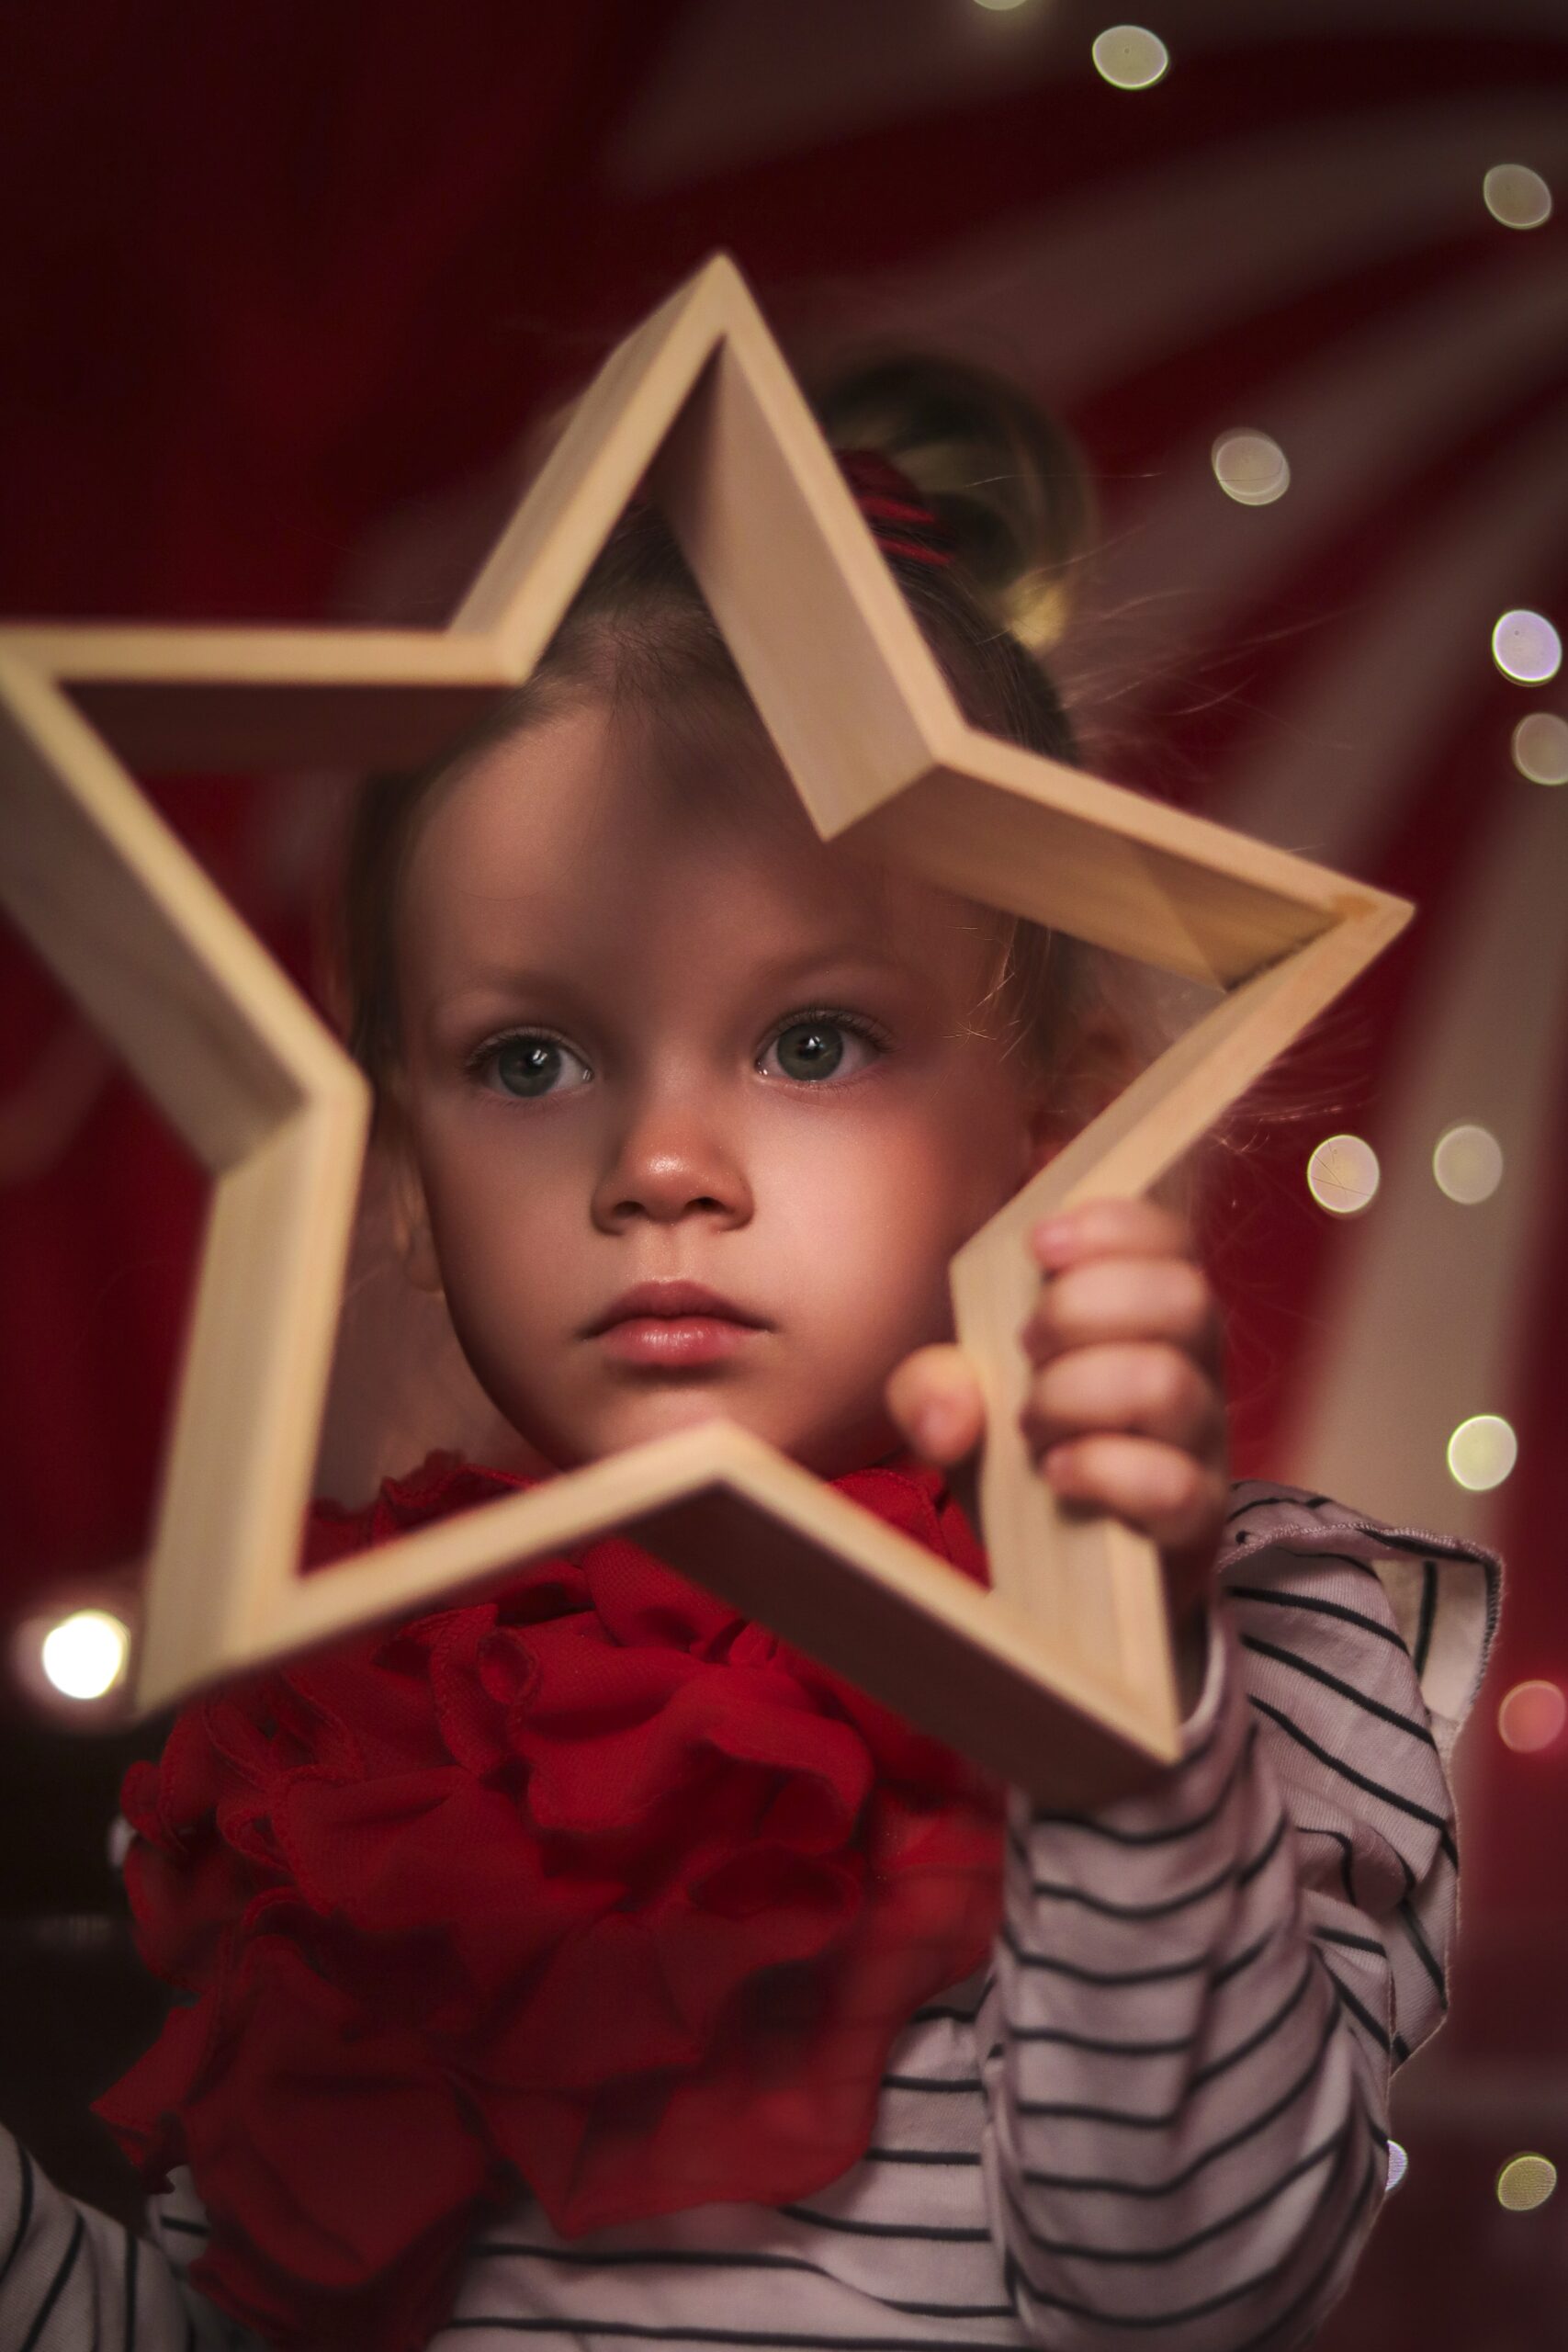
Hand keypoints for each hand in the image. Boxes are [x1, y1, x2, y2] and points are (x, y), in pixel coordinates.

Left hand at [884, 1199, 1228, 1713]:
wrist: (1069, 1580)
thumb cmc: (1028, 1460)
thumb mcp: (969, 1411)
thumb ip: (934, 1387)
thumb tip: (946, 1413)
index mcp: (1148, 1317)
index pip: (1168, 1241)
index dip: (1112, 1226)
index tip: (1038, 1246)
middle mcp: (1193, 1366)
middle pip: (1185, 1296)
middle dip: (1083, 1308)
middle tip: (1024, 1347)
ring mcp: (1200, 1443)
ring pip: (1169, 1382)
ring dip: (1077, 1393)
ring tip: (1031, 1424)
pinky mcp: (1195, 1519)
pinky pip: (1170, 1481)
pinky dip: (1101, 1469)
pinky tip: (1057, 1474)